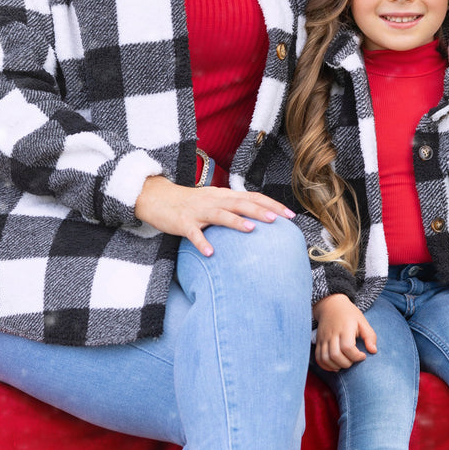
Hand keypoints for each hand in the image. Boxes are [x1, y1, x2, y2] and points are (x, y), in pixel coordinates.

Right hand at [133, 175, 294, 256]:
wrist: (158, 198)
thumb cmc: (190, 203)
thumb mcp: (214, 202)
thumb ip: (234, 207)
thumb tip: (259, 218)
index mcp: (223, 196)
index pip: (252, 197)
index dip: (271, 205)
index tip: (290, 215)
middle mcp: (214, 201)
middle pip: (240, 203)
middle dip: (260, 211)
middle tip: (278, 220)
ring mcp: (198, 212)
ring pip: (220, 215)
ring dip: (236, 221)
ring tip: (251, 229)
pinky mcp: (183, 223)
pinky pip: (194, 234)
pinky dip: (202, 243)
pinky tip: (211, 253)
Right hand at [314, 293, 377, 371]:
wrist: (330, 305)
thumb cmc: (349, 314)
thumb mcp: (363, 322)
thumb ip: (370, 336)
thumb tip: (373, 351)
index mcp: (345, 328)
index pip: (347, 347)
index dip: (356, 356)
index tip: (363, 355)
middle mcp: (332, 334)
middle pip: (335, 355)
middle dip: (346, 363)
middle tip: (353, 360)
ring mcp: (323, 339)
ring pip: (325, 358)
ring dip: (335, 366)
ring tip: (345, 363)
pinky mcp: (318, 342)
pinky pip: (318, 358)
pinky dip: (325, 365)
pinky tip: (335, 366)